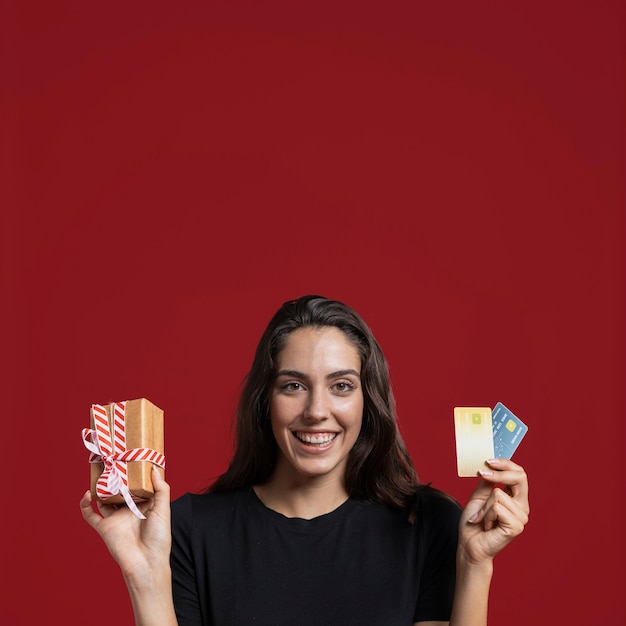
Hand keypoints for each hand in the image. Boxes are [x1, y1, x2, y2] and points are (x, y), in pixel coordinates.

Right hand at [80, 466, 171, 580]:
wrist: (146, 562)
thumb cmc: (159, 537)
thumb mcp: (164, 510)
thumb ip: (161, 489)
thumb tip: (154, 469)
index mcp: (144, 506)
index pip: (137, 486)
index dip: (135, 475)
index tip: (132, 459)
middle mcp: (129, 510)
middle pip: (119, 490)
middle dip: (116, 478)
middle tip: (113, 461)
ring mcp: (116, 519)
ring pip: (104, 499)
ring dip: (101, 487)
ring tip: (100, 472)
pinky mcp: (104, 528)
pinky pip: (91, 515)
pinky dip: (85, 505)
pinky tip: (86, 494)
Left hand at [458, 458, 529, 565]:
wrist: (469, 544)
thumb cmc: (474, 522)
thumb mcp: (480, 496)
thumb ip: (488, 481)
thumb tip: (490, 464)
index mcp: (516, 498)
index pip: (519, 474)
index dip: (506, 464)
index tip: (489, 460)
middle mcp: (522, 507)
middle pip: (519, 477)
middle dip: (499, 473)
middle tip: (482, 473)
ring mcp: (521, 518)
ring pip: (498, 493)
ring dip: (484, 506)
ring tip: (483, 518)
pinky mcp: (516, 527)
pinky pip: (496, 507)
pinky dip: (485, 515)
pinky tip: (486, 526)